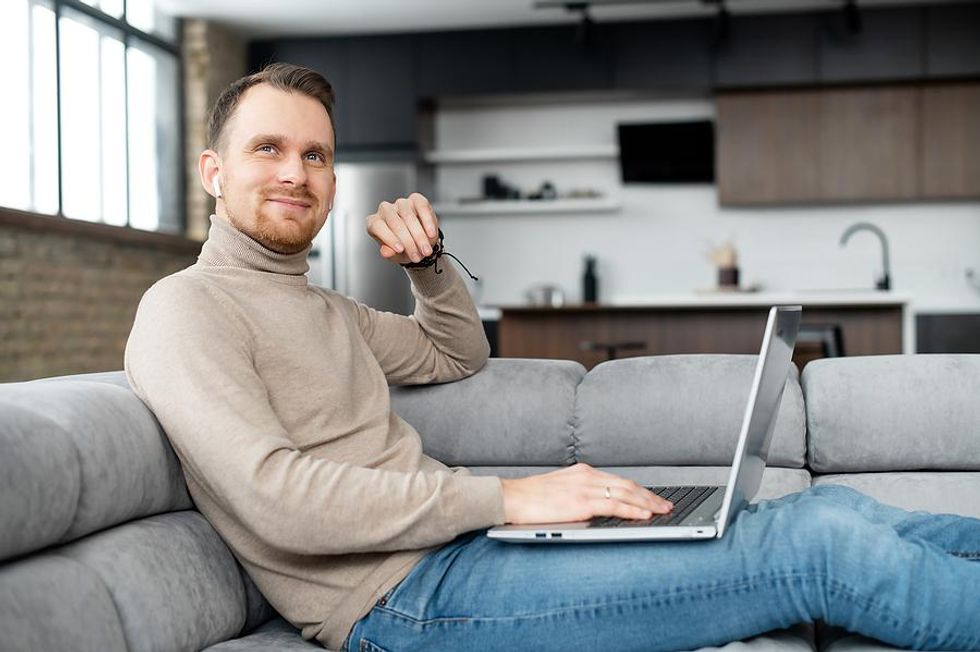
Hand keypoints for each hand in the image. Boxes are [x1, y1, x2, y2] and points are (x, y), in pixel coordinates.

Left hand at [365, 193, 439, 263]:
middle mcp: (385, 210)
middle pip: (395, 222)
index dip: (389, 238)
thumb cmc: (403, 249)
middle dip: (408, 242)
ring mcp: (400, 203)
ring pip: (408, 215)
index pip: (377, 226)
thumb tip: (385, 252)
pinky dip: (427, 221)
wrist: (419, 243)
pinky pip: (421, 206)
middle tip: (417, 257)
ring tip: (426, 251)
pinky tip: (431, 234)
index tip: (400, 250)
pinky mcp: (415, 199)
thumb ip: (389, 253)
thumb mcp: (395, 255)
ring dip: (419, 235)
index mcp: (374, 223)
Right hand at [500, 463, 672, 524]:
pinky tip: (644, 514)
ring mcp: (585, 488)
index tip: (653, 498)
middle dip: (650, 495)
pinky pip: (614, 504)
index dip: (640, 490)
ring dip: (648, 502)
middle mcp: (587, 476)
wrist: (510, 497)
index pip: (619, 480)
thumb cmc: (530, 498)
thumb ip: (580, 494)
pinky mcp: (581, 502)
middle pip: (627, 484)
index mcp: (582, 472)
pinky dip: (633, 509)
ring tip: (663, 510)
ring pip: (626, 493)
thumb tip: (599, 506)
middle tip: (666, 504)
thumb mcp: (560, 490)